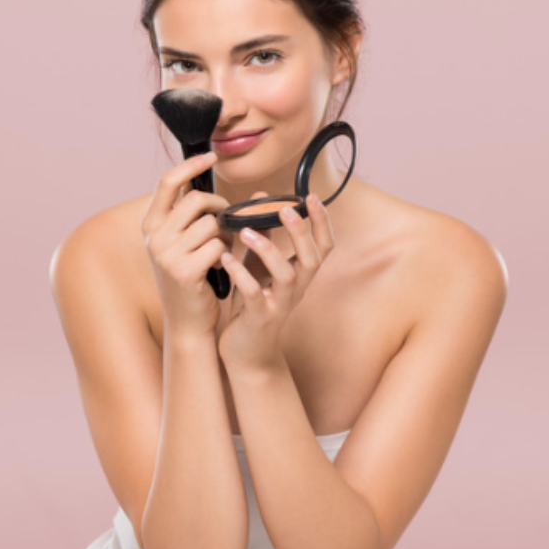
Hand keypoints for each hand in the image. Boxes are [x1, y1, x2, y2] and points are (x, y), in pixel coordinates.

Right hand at [141, 152, 232, 339]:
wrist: (187, 321)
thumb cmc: (190, 276)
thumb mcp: (179, 242)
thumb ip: (186, 214)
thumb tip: (200, 177)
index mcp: (150, 225)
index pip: (168, 181)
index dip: (191, 165)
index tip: (212, 156)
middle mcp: (154, 237)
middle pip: (197, 200)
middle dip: (221, 207)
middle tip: (228, 222)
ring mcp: (166, 254)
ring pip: (212, 224)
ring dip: (226, 235)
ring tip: (222, 250)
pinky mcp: (184, 271)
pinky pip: (218, 246)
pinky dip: (226, 253)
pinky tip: (219, 266)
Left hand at [216, 193, 334, 368]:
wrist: (246, 352)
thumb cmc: (253, 304)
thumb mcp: (259, 266)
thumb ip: (263, 235)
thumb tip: (261, 197)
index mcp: (300, 275)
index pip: (323, 247)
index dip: (321, 222)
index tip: (310, 196)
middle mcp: (297, 289)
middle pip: (312, 259)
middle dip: (302, 233)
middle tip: (286, 209)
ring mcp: (280, 305)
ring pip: (286, 276)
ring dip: (268, 251)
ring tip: (246, 231)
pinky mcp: (259, 318)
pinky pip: (254, 294)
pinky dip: (241, 274)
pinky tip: (226, 259)